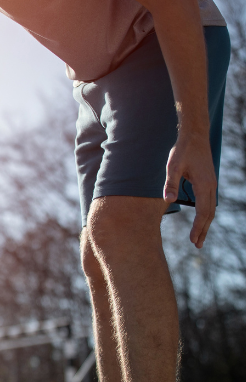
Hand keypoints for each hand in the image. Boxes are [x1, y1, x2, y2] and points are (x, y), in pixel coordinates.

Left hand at [164, 130, 216, 248]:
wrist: (195, 136)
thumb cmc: (182, 151)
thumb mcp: (172, 166)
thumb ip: (170, 184)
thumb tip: (168, 200)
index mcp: (204, 185)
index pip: (203, 212)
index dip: (198, 227)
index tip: (193, 240)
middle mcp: (211, 186)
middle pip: (209, 214)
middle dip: (203, 230)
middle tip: (197, 245)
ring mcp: (212, 184)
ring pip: (211, 208)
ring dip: (205, 223)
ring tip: (199, 237)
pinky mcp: (209, 181)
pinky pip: (209, 202)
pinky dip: (206, 214)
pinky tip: (200, 219)